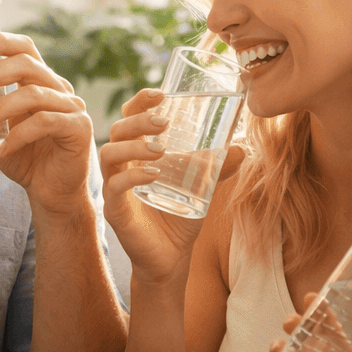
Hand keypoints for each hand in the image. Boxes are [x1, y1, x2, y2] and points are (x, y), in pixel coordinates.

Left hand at [0, 31, 95, 213]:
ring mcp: (72, 107)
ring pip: (34, 94)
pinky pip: (46, 122)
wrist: (51, 193)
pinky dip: (20, 134)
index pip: (25, 49)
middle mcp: (59, 88)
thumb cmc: (22, 157)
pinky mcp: (79, 129)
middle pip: (28, 65)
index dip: (2, 41)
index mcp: (40, 81)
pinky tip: (3, 148)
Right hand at [99, 88, 244, 282]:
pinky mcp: (116, 211)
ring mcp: (115, 188)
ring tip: (161, 149)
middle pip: (117, 129)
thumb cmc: (181, 218)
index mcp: (138, 153)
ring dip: (134, 146)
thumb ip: (217, 166)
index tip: (159, 93)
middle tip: (164, 121)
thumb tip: (240, 147)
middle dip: (138, 120)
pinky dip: (132, 176)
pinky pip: (115, 187)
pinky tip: (153, 174)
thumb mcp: (204, 187)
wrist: (172, 258)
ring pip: (110, 154)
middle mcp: (123, 166)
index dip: (139, 101)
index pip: (129, 118)